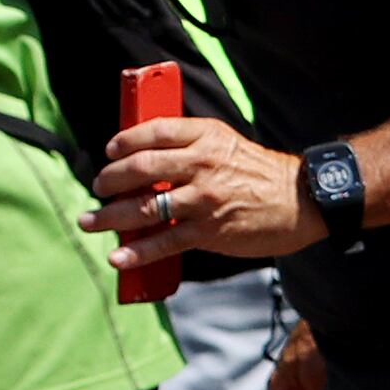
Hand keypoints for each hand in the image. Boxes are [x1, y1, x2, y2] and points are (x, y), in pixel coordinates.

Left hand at [89, 115, 312, 273]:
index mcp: (205, 137)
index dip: (125, 141)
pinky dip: (137, 251)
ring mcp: (203, 199)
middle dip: (110, 179)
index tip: (109, 151)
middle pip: (141, 168)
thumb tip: (145, 156)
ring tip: (90, 221)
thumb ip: (190, 145)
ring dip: (110, 216)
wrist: (299, 202)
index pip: (155, 132)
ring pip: (146, 207)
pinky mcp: (208, 231)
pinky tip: (118, 258)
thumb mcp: (226, 143)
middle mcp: (202, 164)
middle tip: (99, 187)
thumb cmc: (258, 173)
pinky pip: (164, 242)